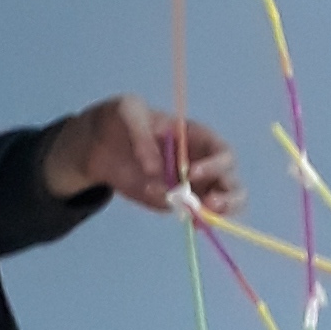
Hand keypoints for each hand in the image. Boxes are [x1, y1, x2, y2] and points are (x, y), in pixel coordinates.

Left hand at [42, 98, 242, 219]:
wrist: (97, 145)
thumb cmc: (120, 119)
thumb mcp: (127, 111)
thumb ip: (140, 134)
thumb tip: (154, 169)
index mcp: (197, 137)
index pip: (222, 152)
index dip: (215, 165)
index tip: (191, 173)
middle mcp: (202, 163)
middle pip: (232, 183)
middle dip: (228, 197)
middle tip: (208, 205)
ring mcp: (191, 186)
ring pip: (222, 204)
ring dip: (216, 214)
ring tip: (198, 218)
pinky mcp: (176, 203)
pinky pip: (190, 214)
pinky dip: (186, 216)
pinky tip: (171, 209)